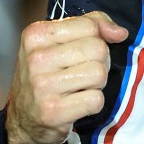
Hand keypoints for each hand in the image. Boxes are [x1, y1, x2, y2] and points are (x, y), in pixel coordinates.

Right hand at [5, 11, 127, 143]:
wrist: (24, 119)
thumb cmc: (47, 75)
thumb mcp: (59, 41)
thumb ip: (92, 24)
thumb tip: (120, 32)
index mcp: (36, 35)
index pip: (89, 26)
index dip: (96, 39)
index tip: (81, 52)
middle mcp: (36, 58)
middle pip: (98, 49)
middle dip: (99, 62)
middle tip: (81, 73)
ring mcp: (42, 86)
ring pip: (99, 73)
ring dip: (96, 83)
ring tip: (78, 88)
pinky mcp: (52, 111)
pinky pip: (96, 100)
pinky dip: (93, 103)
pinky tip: (77, 104)